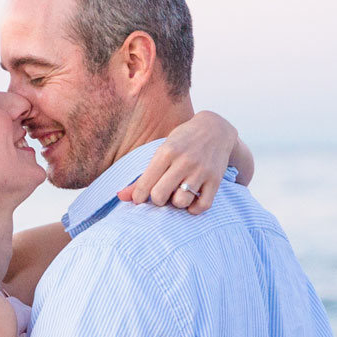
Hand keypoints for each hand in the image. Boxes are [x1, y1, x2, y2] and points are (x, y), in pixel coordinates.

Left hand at [120, 111, 239, 213]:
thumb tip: (120, 196)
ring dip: (177, 204)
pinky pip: (202, 205)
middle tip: (161, 195)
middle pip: (161, 196)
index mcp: (167, 152)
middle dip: (157, 200)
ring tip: (177, 195)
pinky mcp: (215, 180)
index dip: (139, 196)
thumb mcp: (162, 151)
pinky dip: (194, 208)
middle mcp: (184, 161)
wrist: (215, 128)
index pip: (146, 183)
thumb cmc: (183, 140)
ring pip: (181, 202)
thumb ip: (143, 176)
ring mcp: (201, 171)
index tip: (139, 199)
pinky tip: (191, 201)